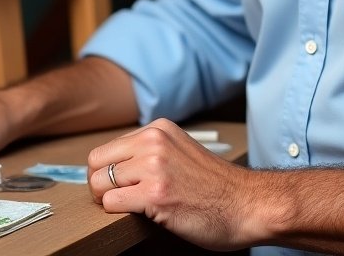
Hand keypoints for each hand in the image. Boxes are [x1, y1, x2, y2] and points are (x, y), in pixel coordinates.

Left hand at [87, 119, 255, 249]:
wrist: (247, 204)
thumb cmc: (217, 185)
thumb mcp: (181, 151)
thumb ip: (152, 150)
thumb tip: (116, 166)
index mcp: (159, 129)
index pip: (107, 148)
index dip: (106, 171)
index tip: (116, 186)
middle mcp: (154, 141)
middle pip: (96, 163)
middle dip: (99, 185)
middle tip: (116, 200)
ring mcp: (154, 166)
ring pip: (99, 184)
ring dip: (109, 201)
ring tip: (131, 207)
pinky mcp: (155, 194)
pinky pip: (111, 203)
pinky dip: (118, 213)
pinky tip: (141, 214)